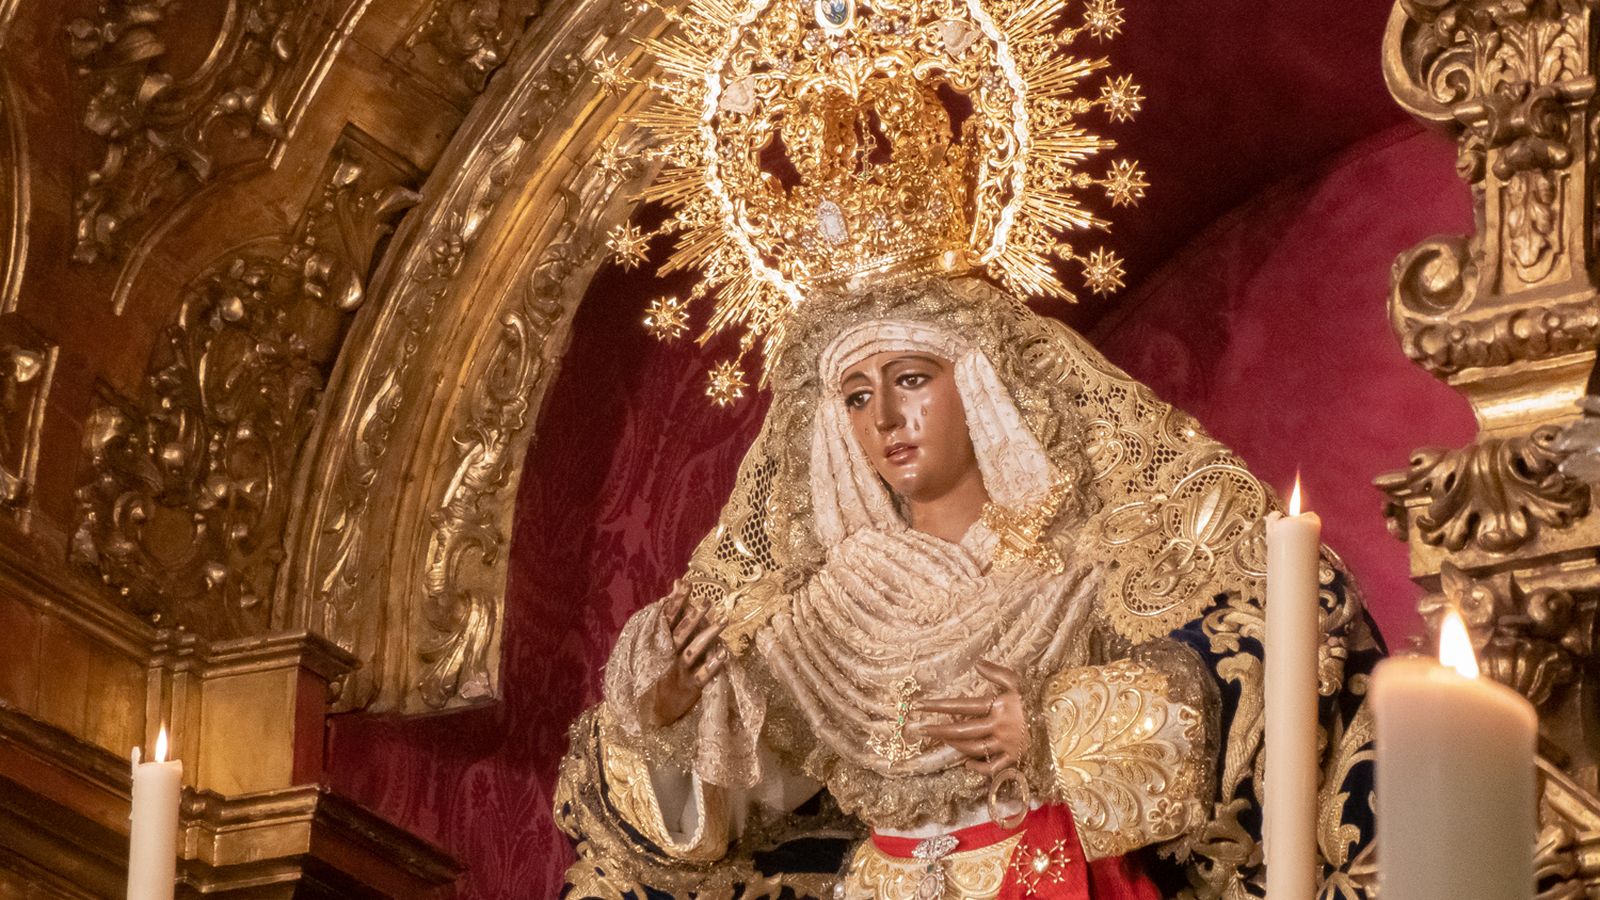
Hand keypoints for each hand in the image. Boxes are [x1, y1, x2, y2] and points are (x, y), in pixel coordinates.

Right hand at [639, 591, 727, 727]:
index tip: (686, 584)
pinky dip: (713, 665)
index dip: (676, 602)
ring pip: (694, 651)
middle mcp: (666, 656)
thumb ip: (663, 620)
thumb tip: (671, 591)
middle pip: (681, 632)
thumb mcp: (648, 647)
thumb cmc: (648, 674)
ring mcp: (678, 672)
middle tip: (708, 601)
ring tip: (724, 621)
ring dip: (709, 635)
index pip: (666, 619)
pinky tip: (724, 653)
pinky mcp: (688, 688)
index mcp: (656, 645)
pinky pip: (702, 676)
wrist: (642, 712)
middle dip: (694, 616)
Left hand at [913, 660, 1029, 774]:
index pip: (961, 706)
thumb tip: (977, 662)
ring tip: (943, 740)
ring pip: (973, 748)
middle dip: (939, 730)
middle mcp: (999, 727)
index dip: (938, 706)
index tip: (918, 706)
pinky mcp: (1015, 759)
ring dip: (955, 745)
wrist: (1066, 721)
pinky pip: (991, 767)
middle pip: (962, 730)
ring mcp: (1006, 745)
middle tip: (920, 729)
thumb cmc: (1040, 697)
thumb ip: (997, 672)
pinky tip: (966, 763)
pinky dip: (977, 767)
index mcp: (998, 706)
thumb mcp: (1020, 681)